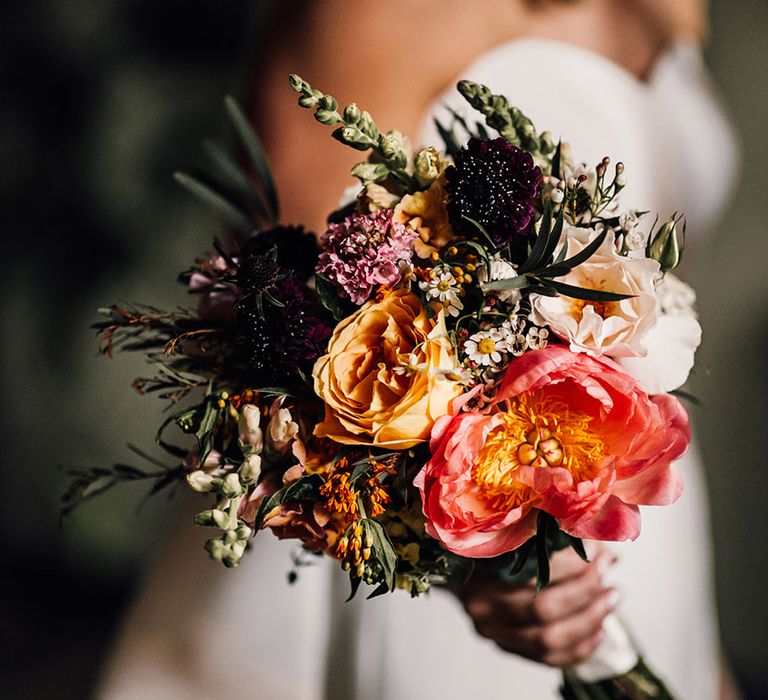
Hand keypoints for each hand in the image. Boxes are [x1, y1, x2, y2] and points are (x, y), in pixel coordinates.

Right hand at [458, 546, 618, 667]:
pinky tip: (598, 631)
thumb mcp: (515, 534)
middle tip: (609, 581)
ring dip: (588, 622)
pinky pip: (548, 658)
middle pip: (543, 608)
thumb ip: (554, 538)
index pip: (534, 570)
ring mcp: (493, 631)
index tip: (599, 554)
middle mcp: (483, 605)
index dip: (573, 565)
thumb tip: (603, 550)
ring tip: (610, 601)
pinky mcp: (506, 647)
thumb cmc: (491, 548)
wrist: (458, 570)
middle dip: (585, 595)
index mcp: (482, 568)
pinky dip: (579, 648)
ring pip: (548, 640)